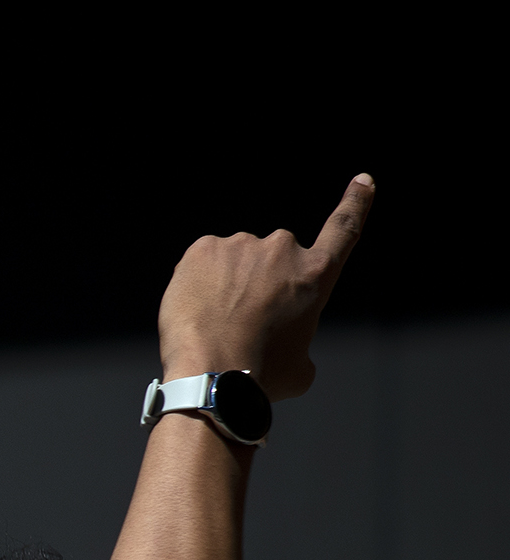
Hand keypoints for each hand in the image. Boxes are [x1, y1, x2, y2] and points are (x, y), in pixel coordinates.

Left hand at [157, 174, 373, 398]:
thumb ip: (300, 339)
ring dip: (227, 283)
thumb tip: (287, 344)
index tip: (363, 180)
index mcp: (315, 275)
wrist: (211, 376)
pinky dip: (198, 281)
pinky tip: (196, 310)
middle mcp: (283, 250)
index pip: (344, 228)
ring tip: (217, 322)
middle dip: (259, 283)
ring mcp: (241, 245)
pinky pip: (203, 261)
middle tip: (242, 321)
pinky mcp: (203, 248)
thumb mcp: (300, 367)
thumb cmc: (259, 378)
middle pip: (272, 258)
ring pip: (234, 261)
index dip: (355, 202)